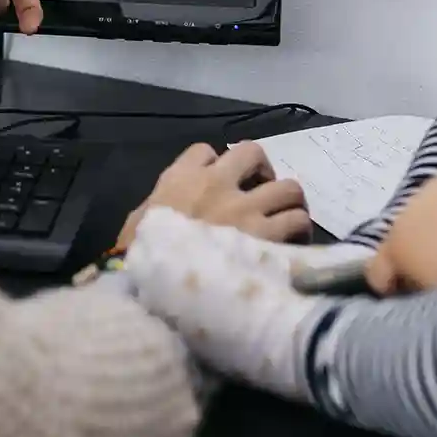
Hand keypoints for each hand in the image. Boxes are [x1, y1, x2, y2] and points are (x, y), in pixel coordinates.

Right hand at [119, 142, 309, 248]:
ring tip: (285, 218)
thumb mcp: (138, 224)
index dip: (215, 164)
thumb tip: (168, 212)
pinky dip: (298, 230)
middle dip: (261, 171)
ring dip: (288, 202)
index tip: (217, 183)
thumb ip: (158, 208)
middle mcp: (217, 185)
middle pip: (253, 153)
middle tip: (261, 193)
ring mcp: (245, 208)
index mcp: (181, 179)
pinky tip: (293, 243)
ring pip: (287, 187)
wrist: (157, 285)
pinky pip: (297, 220)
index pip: (206, 151)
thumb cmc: (139, 258)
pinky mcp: (267, 235)